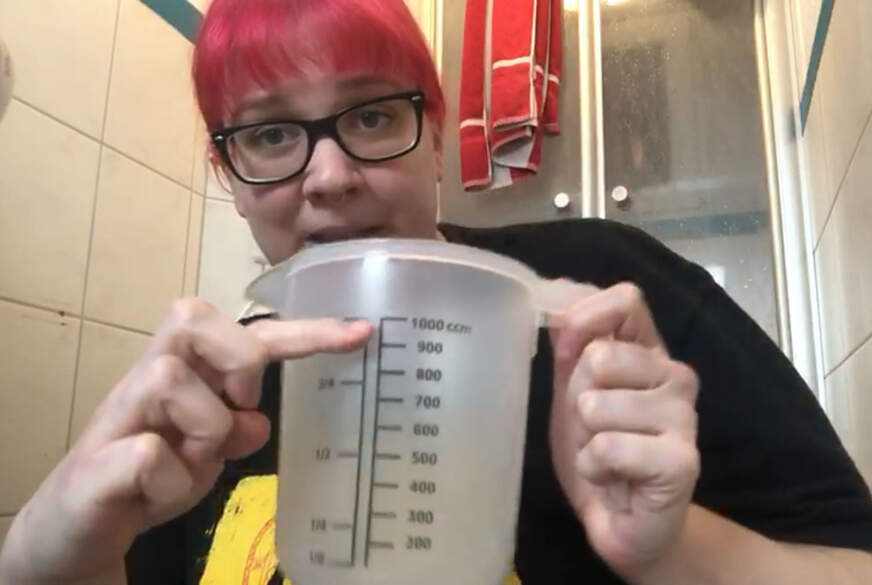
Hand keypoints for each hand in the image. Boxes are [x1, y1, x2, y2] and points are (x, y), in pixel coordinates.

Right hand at [0, 299, 371, 584]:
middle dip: (234, 358)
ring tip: (192, 463)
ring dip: (202, 432)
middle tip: (240, 403)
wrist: (78, 527)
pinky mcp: (94, 462)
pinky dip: (172, 484)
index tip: (360, 333)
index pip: (247, 334)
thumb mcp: (209, 453)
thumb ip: (237, 429)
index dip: (304, 332)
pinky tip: (158, 495)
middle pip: (190, 315)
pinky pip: (149, 455)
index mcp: (187, 372)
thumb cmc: (150, 478)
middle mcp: (148, 377)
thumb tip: (257, 421)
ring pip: (169, 380)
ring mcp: (118, 415)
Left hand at [548, 283, 699, 578]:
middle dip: (576, 397)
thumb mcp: (573, 391)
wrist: (624, 522)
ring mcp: (683, 417)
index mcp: (648, 352)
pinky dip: (593, 467)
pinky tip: (611, 477)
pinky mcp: (682, 461)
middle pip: (601, 356)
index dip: (585, 318)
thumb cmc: (601, 453)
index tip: (567, 351)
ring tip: (603, 455)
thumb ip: (569, 343)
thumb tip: (556, 290)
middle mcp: (674, 376)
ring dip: (584, 438)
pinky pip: (607, 447)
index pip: (626, 301)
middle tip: (592, 427)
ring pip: (597, 404)